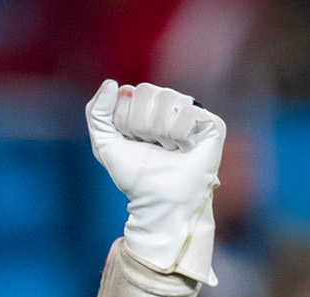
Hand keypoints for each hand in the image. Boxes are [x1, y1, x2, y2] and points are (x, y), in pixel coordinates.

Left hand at [85, 80, 225, 284]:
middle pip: (146, 92)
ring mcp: (191, 111)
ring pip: (167, 100)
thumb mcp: (104, 144)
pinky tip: (184, 149)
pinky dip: (180, 138)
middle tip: (151, 146)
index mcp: (145, 104)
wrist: (160, 201)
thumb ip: (97, 112)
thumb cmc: (135, 175)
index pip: (128, 92)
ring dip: (160, 133)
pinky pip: (188, 114)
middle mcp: (170, 103)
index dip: (124, 122)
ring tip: (168, 149)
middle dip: (140, 126)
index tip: (132, 141)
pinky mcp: (212, 122)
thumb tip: (111, 83)